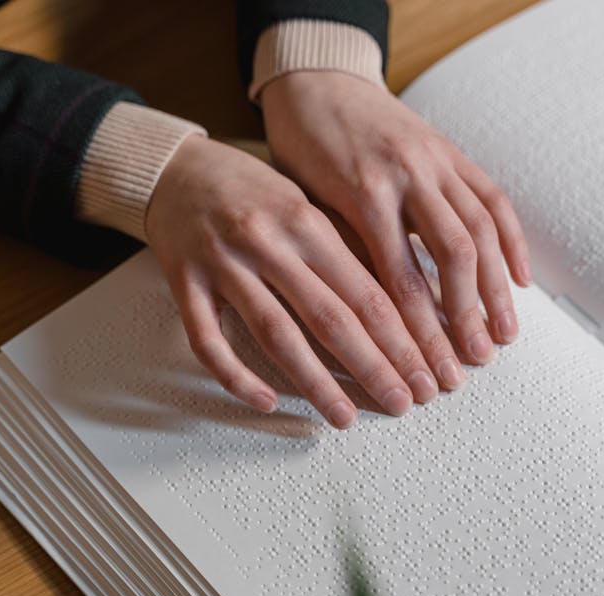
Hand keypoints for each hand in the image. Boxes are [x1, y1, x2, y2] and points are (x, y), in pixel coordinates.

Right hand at [146, 135, 438, 427]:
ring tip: (344, 418)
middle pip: (328, 316)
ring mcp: (222, 262)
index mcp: (307, 221)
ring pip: (275, 332)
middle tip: (402, 405)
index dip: (400, 340)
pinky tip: (264, 402)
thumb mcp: (308, 207)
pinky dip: (235, 374)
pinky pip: (207, 340)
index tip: (425, 374)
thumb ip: (349, 252)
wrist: (178, 168)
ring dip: (314, 381)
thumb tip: (411, 306)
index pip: (365, 291)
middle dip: (371, 366)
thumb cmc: (256, 193)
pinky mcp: (183, 281)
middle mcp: (267, 241)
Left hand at [260, 71, 531, 389]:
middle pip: (452, 257)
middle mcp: (408, 174)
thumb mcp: (305, 203)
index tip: (427, 373)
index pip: (400, 280)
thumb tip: (372, 321)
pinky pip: (493, 196)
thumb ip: (342, 251)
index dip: (419, 335)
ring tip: (505, 334)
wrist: (316, 79)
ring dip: (497, 288)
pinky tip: (522, 278)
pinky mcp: (452, 151)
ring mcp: (435, 159)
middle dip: (465, 318)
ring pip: (480, 230)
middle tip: (473, 365)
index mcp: (363, 192)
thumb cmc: (300, 147)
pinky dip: (512, 240)